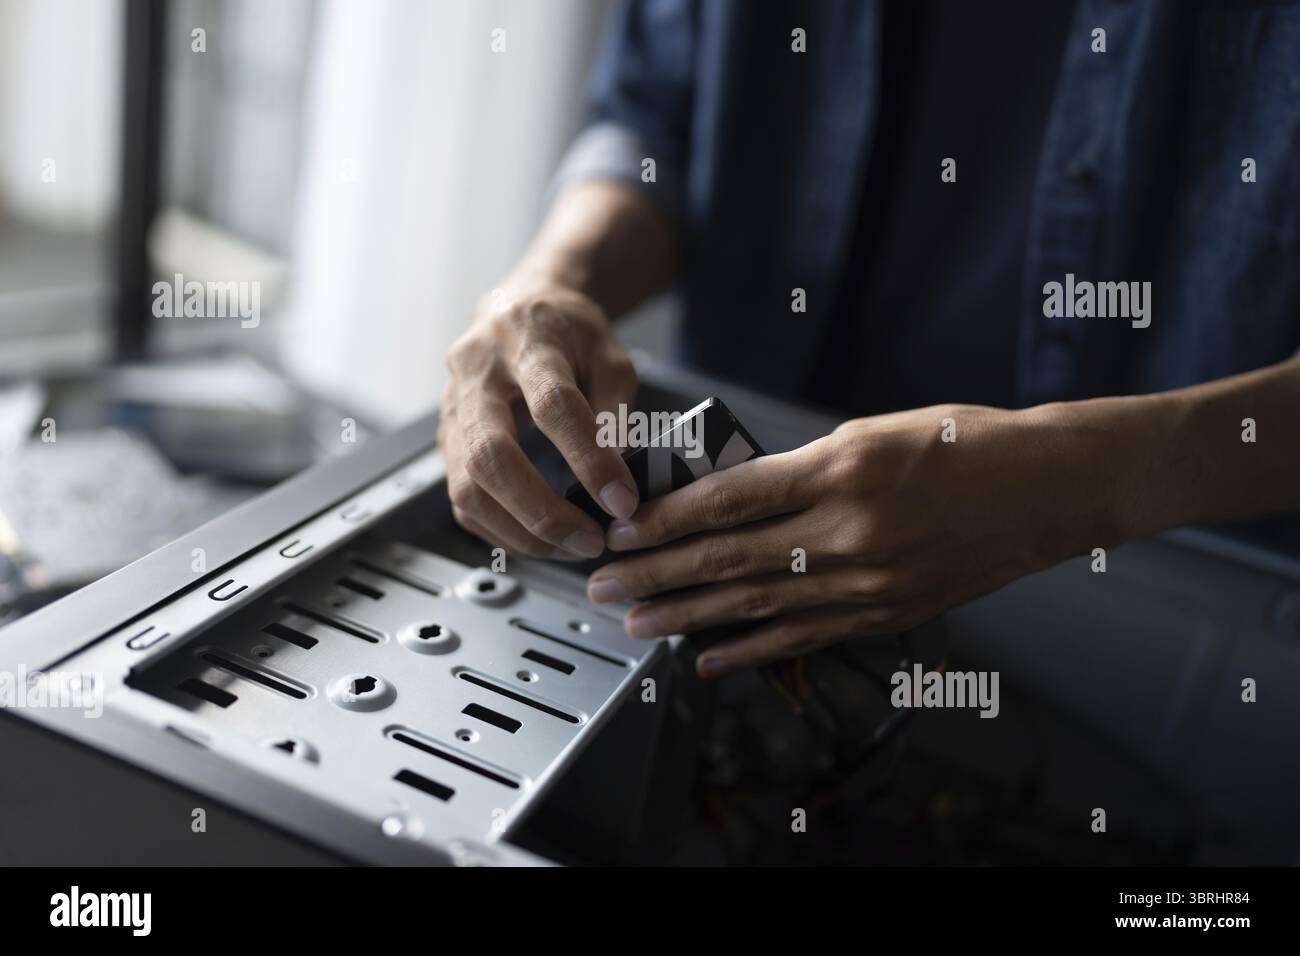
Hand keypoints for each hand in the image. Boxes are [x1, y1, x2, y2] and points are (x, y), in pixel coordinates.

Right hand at [439, 279, 639, 558]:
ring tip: (571, 547)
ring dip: (521, 532)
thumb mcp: (610, 355)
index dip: (589, 460)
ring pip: (468, 488)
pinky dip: (501, 531)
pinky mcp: (446, 441)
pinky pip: (463, 501)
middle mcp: (477, 374)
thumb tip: (619, 479)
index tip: (622, 500)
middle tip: (589, 541)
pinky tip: (539, 539)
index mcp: (527, 342)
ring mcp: (452, 410)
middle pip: (491, 456)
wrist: (520, 310)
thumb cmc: (568, 332)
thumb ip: (614, 412)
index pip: (553, 406)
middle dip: (543, 513)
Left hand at [589, 404, 1123, 676]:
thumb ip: (801, 468)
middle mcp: (849, 531)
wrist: (1049, 488)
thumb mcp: (874, 432)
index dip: (667, 519)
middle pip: (729, 558)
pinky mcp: (886, 613)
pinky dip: (750, 651)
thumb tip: (731, 498)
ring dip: (687, 617)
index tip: (622, 528)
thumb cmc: (967, 445)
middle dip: (656, 573)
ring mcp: (869, 581)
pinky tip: (706, 659)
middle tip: (602, 583)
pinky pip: (804, 637)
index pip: (731, 499)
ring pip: (757, 605)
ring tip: (635, 622)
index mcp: (842, 469)